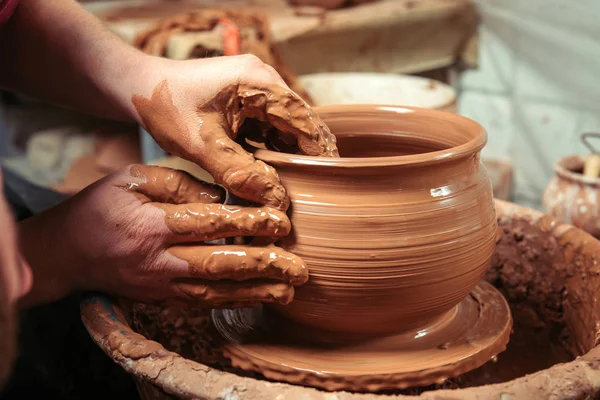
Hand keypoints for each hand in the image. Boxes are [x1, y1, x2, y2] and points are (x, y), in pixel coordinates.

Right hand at [17, 165, 307, 307]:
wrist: (65, 252)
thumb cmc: (101, 207)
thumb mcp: (133, 179)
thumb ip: (179, 185)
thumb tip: (223, 198)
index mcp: (151, 224)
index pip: (209, 223)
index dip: (247, 222)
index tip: (280, 221)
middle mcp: (157, 260)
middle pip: (218, 265)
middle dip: (262, 266)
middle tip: (298, 267)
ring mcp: (159, 285)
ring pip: (214, 292)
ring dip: (254, 292)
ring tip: (289, 290)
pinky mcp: (160, 298)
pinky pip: (201, 303)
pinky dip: (232, 302)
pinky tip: (259, 298)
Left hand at [129, 55, 338, 210]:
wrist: (136, 86)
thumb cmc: (165, 105)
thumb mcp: (202, 145)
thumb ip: (239, 173)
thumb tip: (276, 199)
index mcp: (259, 82)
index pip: (304, 118)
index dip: (320, 149)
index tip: (332, 178)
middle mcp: (263, 81)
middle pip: (298, 122)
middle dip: (305, 155)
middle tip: (316, 189)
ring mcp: (254, 89)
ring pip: (283, 127)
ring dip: (288, 155)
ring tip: (296, 187)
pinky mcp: (243, 100)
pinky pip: (267, 127)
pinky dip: (270, 150)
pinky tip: (270, 173)